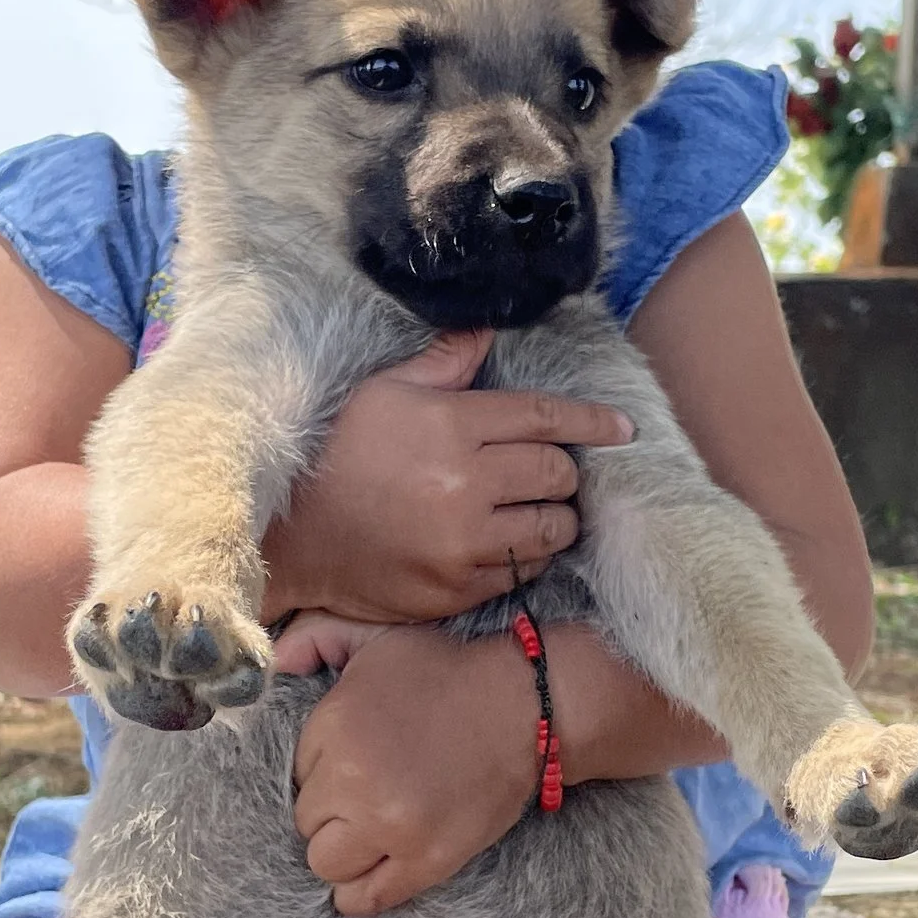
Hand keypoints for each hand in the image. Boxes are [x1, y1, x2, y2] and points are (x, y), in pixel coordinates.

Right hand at [264, 330, 633, 624]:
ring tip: (534, 510)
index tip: (624, 429)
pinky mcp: (458, 588)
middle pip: (556, 473)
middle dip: (561, 471)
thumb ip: (444, 365)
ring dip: (554, 517)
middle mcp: (464, 484)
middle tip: (545, 472)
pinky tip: (505, 543)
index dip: (592, 422)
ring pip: (551, 528)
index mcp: (450, 426)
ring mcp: (463, 542)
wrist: (293, 538)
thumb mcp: (382, 393)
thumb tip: (487, 330)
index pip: (544, 418)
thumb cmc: (336, 455)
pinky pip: (522, 571)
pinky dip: (525, 555)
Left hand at [291, 624, 540, 914]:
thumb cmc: (448, 671)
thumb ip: (318, 637)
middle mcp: (354, 780)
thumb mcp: (377, 638)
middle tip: (362, 797)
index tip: (347, 766)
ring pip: (327, 864)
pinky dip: (357, 894)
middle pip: (307, 822)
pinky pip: (367, 897)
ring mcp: (390, 825)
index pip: (295, 773)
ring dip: (343, 851)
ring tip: (366, 835)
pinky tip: (364, 877)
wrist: (527, 704)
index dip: (321, 771)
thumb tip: (280, 664)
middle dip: (330, 810)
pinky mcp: (427, 860)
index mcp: (334, 725)